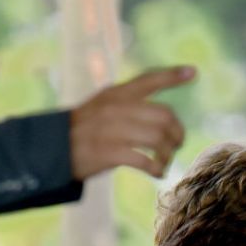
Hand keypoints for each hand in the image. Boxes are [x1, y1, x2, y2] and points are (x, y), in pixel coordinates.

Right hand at [69, 66, 195, 179]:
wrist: (53, 149)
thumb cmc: (85, 130)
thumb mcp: (102, 107)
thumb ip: (129, 106)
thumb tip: (165, 118)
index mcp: (116, 94)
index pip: (148, 80)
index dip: (172, 75)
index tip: (193, 72)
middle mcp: (116, 108)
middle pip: (164, 116)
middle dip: (177, 133)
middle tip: (177, 144)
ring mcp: (112, 130)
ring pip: (158, 139)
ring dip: (168, 154)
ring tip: (165, 162)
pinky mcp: (109, 153)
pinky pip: (145, 160)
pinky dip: (157, 169)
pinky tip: (157, 173)